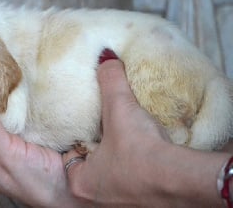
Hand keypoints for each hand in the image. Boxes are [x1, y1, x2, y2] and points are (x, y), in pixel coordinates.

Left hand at [62, 59, 229, 206]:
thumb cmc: (140, 150)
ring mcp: (120, 201)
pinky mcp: (143, 200)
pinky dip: (134, 162)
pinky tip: (142, 148)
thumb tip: (105, 58)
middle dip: (98, 146)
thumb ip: (110, 81)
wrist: (181, 178)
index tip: (85, 125)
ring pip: (112, 170)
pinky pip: (130, 176)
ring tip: (124, 137)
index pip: (69, 156)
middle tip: (104, 129)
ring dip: (117, 154)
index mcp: (81, 182)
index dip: (77, 138)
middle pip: (91, 163)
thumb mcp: (119, 108)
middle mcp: (98, 196)